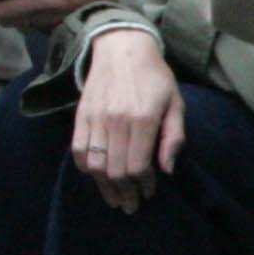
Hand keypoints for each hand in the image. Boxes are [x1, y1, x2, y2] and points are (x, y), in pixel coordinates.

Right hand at [71, 29, 185, 212]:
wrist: (122, 49)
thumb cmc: (155, 78)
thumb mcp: (176, 104)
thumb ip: (174, 138)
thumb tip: (167, 170)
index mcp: (143, 120)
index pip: (137, 166)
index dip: (143, 185)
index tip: (149, 192)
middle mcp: (116, 121)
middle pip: (115, 170)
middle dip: (124, 193)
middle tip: (131, 205)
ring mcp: (95, 119)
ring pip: (94, 165)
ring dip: (104, 187)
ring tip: (114, 198)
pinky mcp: (81, 116)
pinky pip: (78, 150)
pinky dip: (86, 168)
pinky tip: (96, 176)